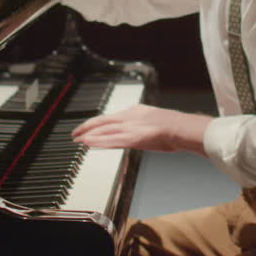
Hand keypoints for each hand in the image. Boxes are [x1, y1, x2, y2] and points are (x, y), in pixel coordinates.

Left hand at [72, 105, 209, 155]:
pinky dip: (97, 142)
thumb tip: (141, 123)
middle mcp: (129, 118)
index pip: (111, 117)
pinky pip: (110, 140)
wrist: (180, 127)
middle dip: (86, 127)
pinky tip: (88, 144)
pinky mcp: (131, 138)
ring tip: (77, 139)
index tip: (89, 126)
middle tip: (75, 133)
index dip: (97, 122)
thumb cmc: (174, 127)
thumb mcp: (155, 118)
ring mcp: (129, 128)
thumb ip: (145, 120)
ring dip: (88, 135)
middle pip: (102, 121)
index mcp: (135, 111)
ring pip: (103, 131)